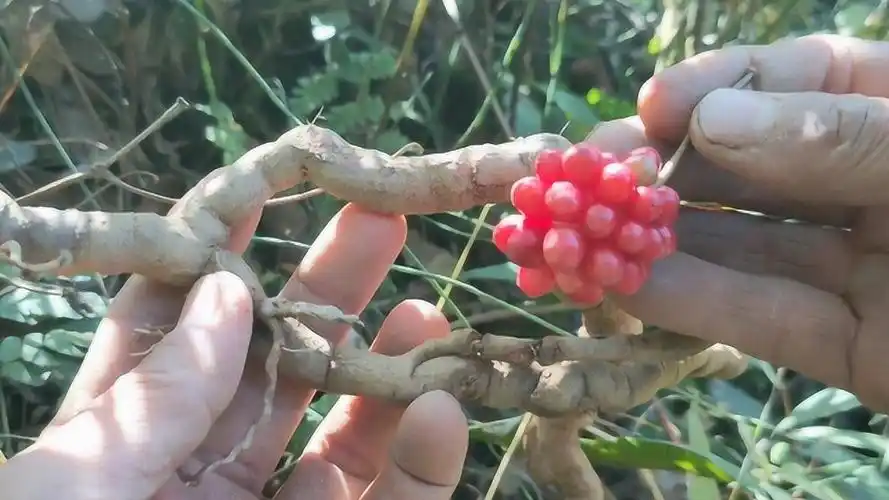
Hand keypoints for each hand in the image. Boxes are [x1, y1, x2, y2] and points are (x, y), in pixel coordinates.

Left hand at [1, 204, 468, 498]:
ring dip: (384, 377)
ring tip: (424, 314)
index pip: (172, 340)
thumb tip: (222, 287)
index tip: (263, 199)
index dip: (214, 266)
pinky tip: (441, 410)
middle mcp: (192, 488)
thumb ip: (156, 392)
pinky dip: (419, 468)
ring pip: (339, 442)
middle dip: (321, 296)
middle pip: (270, 373)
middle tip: (376, 221)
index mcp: (116, 459)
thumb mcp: (72, 486)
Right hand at [586, 33, 888, 411]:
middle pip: (762, 165)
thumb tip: (716, 120)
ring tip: (582, 236)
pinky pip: (768, 320)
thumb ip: (849, 139)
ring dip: (666, 243)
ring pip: (753, 248)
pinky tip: (628, 288)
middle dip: (673, 168)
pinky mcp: (859, 352)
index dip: (730, 83)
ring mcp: (872, 271)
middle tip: (587, 174)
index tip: (659, 103)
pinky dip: (697, 307)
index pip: (811, 75)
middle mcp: (888, 187)